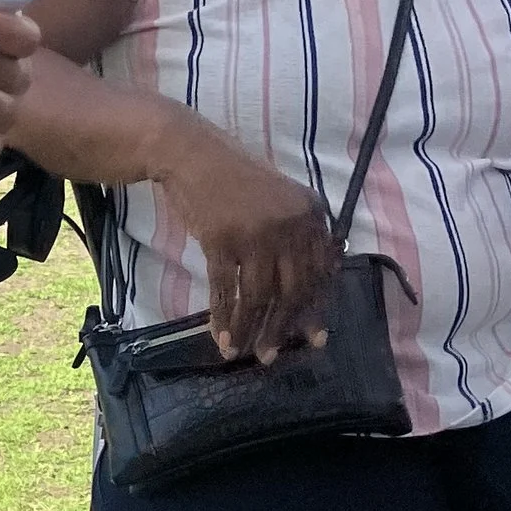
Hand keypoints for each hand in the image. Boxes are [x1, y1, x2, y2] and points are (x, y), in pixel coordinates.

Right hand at [161, 133, 337, 362]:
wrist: (192, 155)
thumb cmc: (235, 181)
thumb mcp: (280, 202)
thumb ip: (298, 237)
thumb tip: (308, 289)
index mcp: (311, 214)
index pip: (319, 272)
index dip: (315, 310)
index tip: (312, 340)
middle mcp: (289, 224)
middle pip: (291, 289)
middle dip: (281, 328)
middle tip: (270, 356)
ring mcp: (255, 232)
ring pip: (258, 295)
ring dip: (249, 329)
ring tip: (241, 352)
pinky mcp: (221, 239)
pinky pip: (225, 289)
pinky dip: (222, 316)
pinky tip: (220, 336)